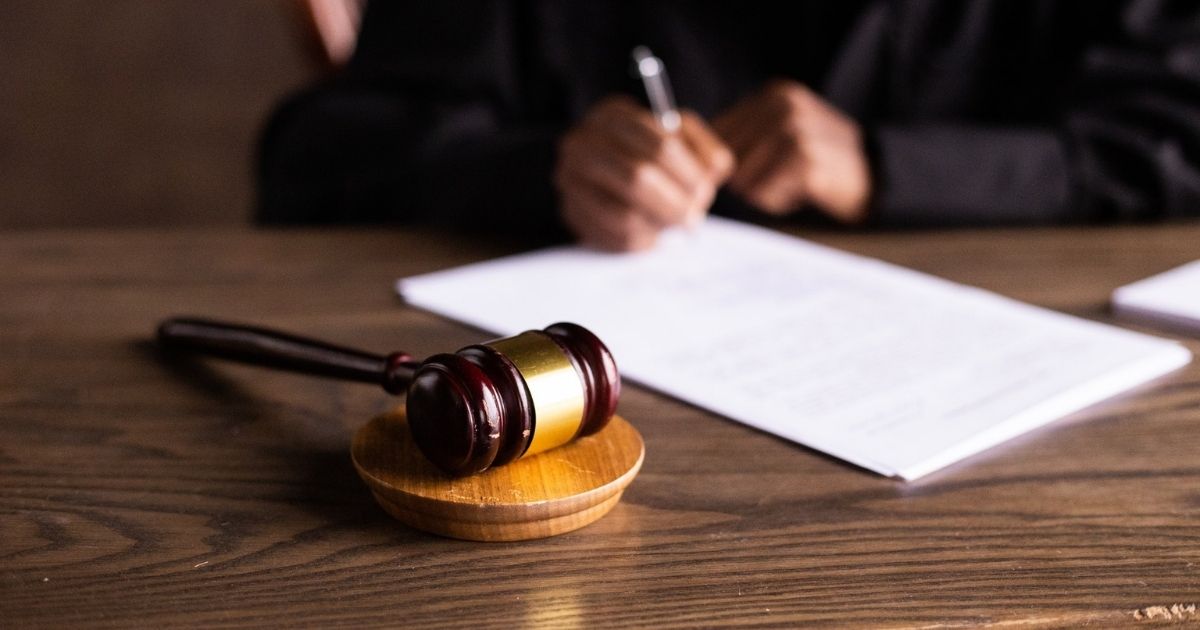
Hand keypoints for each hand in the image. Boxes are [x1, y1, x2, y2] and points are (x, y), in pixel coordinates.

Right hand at [555, 96, 733, 250]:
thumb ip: (704, 150)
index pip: (661, 146)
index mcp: (612, 115)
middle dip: (674, 204)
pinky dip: (642, 241)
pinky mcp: (570, 212)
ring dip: (659, 225)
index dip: (689, 174)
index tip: (704, 191)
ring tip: (673, 224)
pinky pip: (612, 237)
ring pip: (624, 215)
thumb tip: (712, 172)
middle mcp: (582, 143)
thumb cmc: (654, 156)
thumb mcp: (682, 140)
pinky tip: (653, 233)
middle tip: (693, 217)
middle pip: (638, 178)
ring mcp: (570, 179)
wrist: (609, 173)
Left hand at [713, 80, 871, 223]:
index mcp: (774, 94)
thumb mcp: (785, 131)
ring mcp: (795, 130)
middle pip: (726, 158)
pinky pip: (763, 194)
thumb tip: (694, 159)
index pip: (717, 132)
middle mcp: (783, 105)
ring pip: (742, 178)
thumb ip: (745, 136)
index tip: (746, 172)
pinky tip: (802, 192)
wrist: (876, 176)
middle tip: (780, 178)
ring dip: (762, 192)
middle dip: (745, 178)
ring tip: (792, 183)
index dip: (724, 162)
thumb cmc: (821, 160)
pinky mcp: (804, 161)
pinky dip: (778, 202)